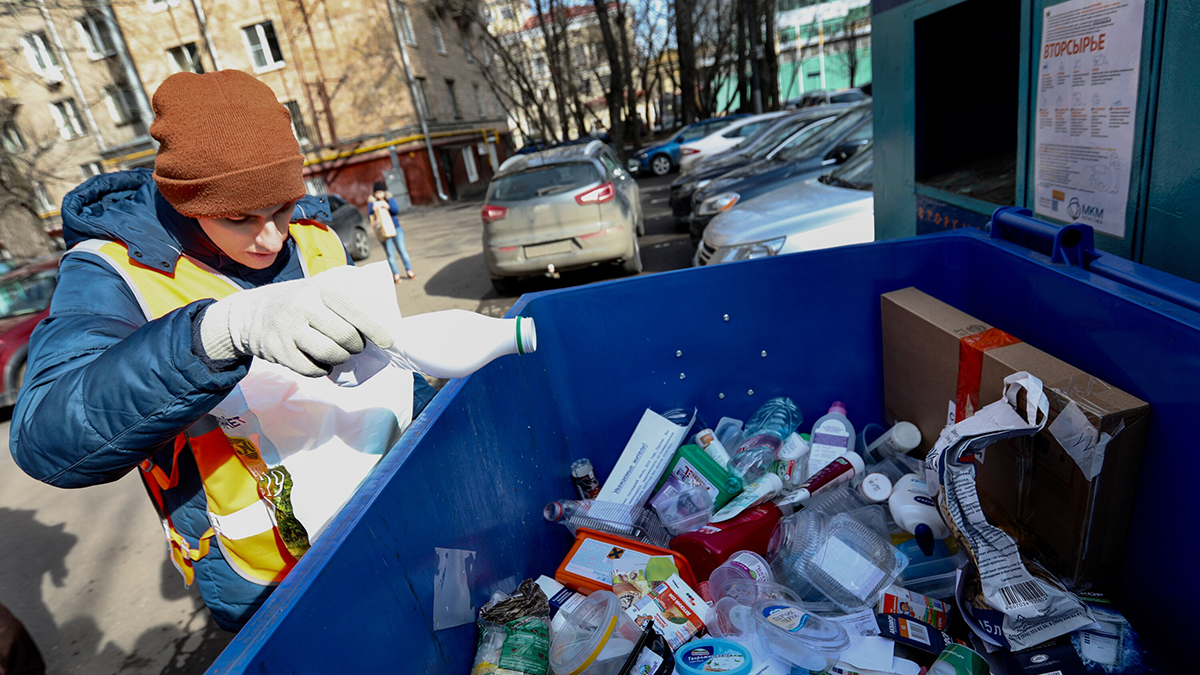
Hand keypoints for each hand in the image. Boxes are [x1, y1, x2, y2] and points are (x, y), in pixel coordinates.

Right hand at [199, 267, 394, 376]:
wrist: (252, 313)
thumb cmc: (302, 302)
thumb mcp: (322, 287)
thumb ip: (351, 297)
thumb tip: (387, 321)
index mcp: (320, 287)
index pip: (355, 308)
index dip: (376, 327)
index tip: (388, 341)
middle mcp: (303, 305)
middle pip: (346, 336)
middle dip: (357, 346)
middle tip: (355, 345)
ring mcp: (288, 329)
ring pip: (331, 354)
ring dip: (342, 358)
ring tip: (340, 352)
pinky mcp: (278, 350)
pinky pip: (312, 370)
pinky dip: (323, 370)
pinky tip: (321, 361)